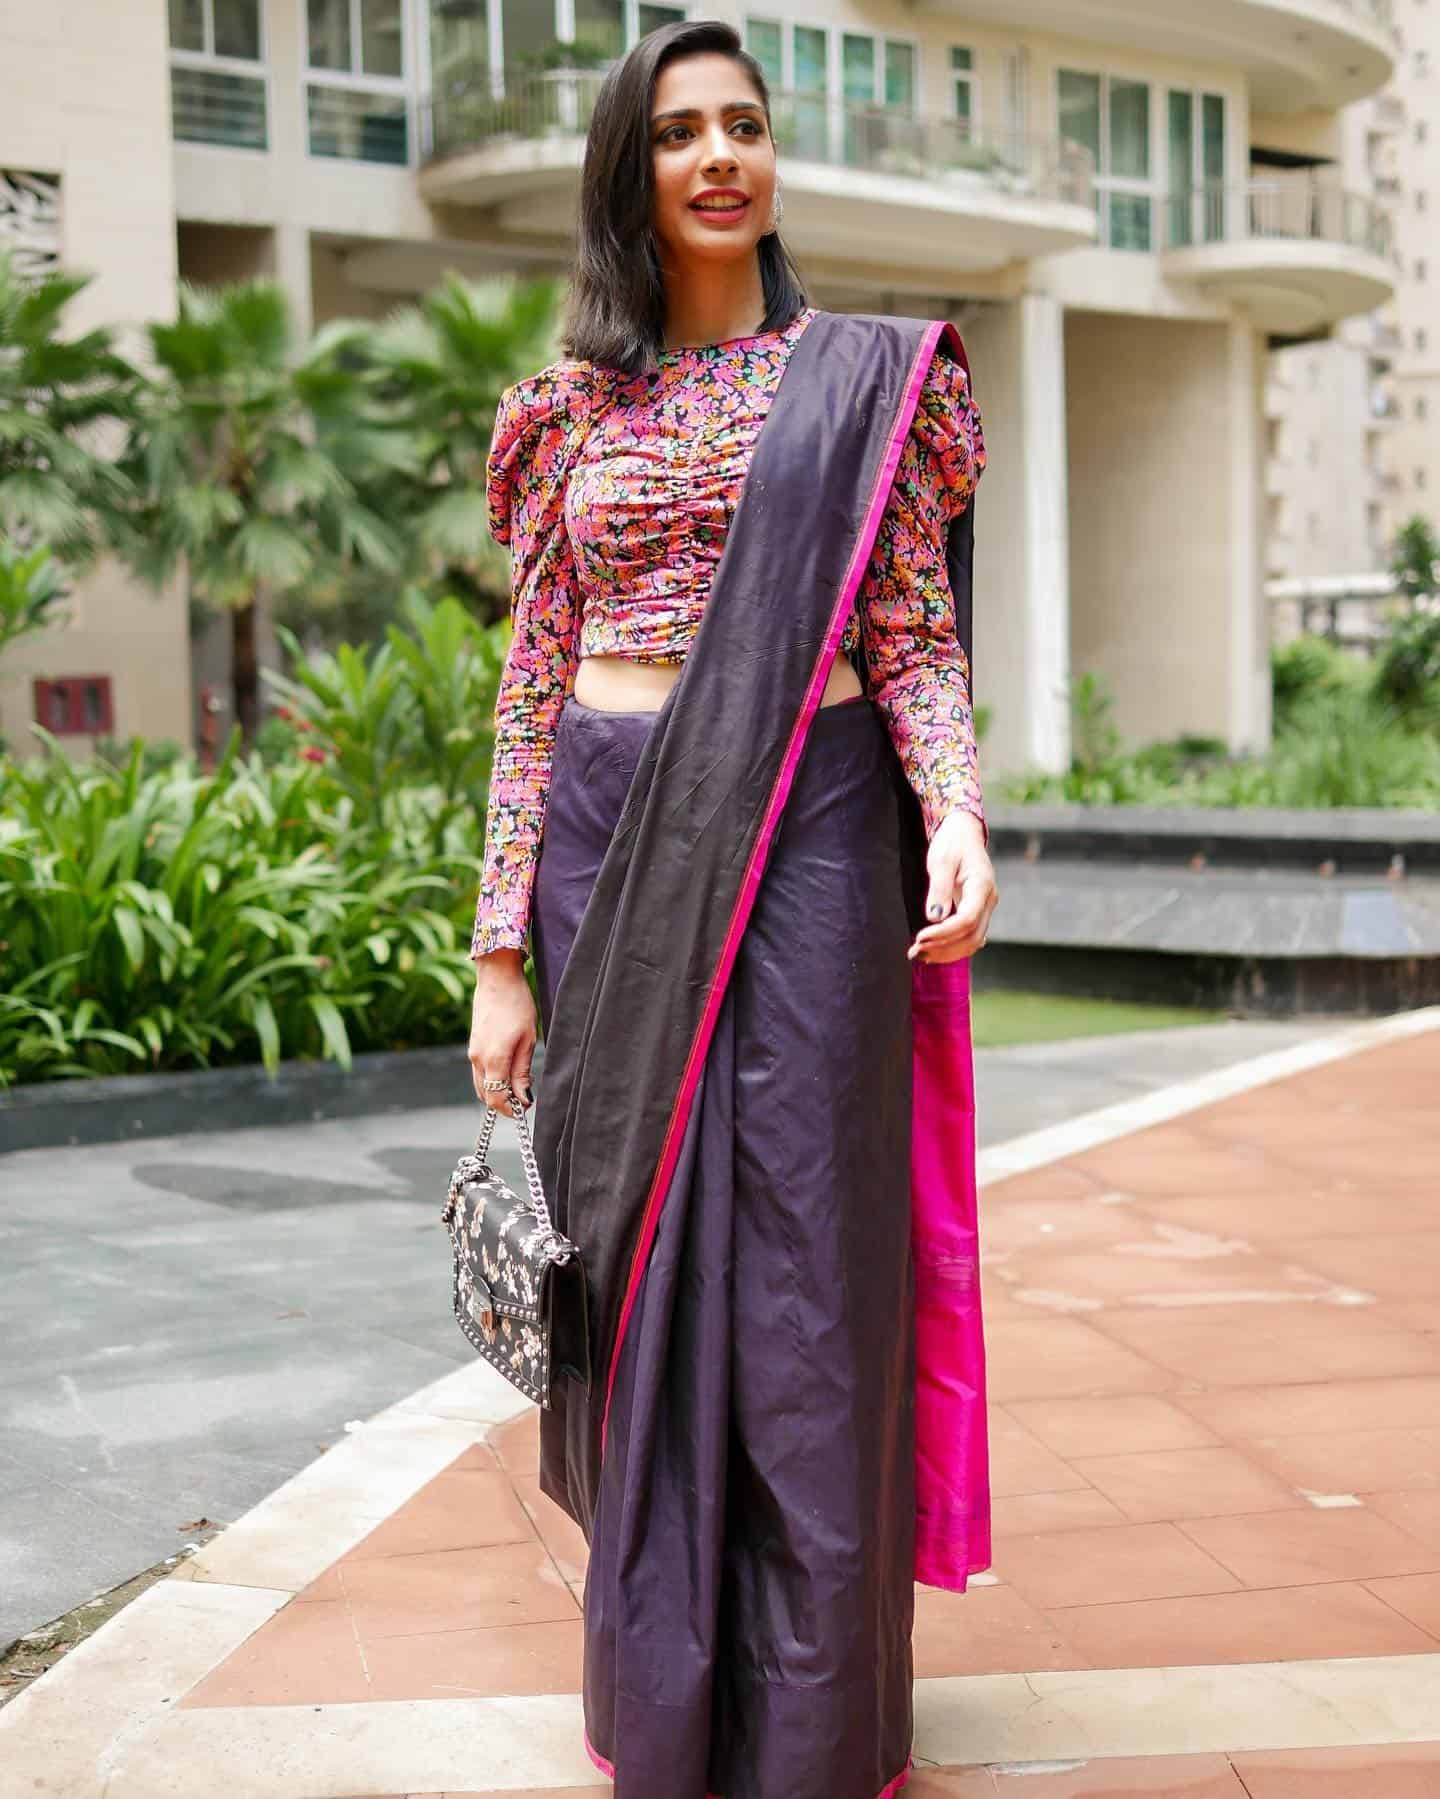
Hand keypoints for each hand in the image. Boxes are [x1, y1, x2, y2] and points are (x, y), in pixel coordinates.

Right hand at [468, 949, 537, 1114]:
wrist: (497, 980)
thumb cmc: (517, 1006)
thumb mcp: (527, 1040)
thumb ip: (522, 1072)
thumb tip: (523, 1100)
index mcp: (493, 1060)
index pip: (496, 1100)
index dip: (511, 1109)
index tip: (527, 1107)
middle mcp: (477, 1060)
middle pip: (486, 1096)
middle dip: (505, 1102)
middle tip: (526, 1094)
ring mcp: (472, 1053)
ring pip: (482, 1086)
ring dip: (498, 1091)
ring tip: (520, 1080)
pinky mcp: (473, 1047)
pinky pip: (480, 1073)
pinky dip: (492, 1079)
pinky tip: (509, 1068)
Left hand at [907, 810, 997, 964]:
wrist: (963, 834)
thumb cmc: (952, 843)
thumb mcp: (941, 860)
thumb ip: (939, 888)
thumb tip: (934, 918)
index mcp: (982, 886)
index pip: (967, 920)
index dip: (944, 934)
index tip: (920, 938)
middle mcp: (989, 901)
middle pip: (972, 937)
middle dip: (944, 949)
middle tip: (915, 952)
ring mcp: (985, 908)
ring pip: (972, 942)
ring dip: (947, 953)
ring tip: (919, 955)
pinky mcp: (977, 913)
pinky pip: (969, 937)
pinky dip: (952, 948)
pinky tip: (932, 950)